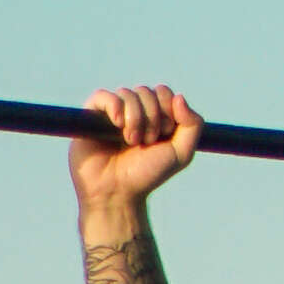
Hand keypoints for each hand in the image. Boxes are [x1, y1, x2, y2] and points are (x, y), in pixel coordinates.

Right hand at [73, 80, 200, 223]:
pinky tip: (117, 125)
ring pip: (127, 93)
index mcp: (153, 116)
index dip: (167, 108)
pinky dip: (114, 106)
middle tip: (146, 141)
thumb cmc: (147, 175)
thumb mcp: (181, 153)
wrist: (117, 193)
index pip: (163, 91)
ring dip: (135, 118)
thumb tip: (179, 96)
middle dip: (152, 116)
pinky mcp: (91, 116)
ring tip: (131, 141)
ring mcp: (111, 113)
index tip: (164, 133)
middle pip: (146, 91)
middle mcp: (132, 111)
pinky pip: (103, 96)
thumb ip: (193, 125)